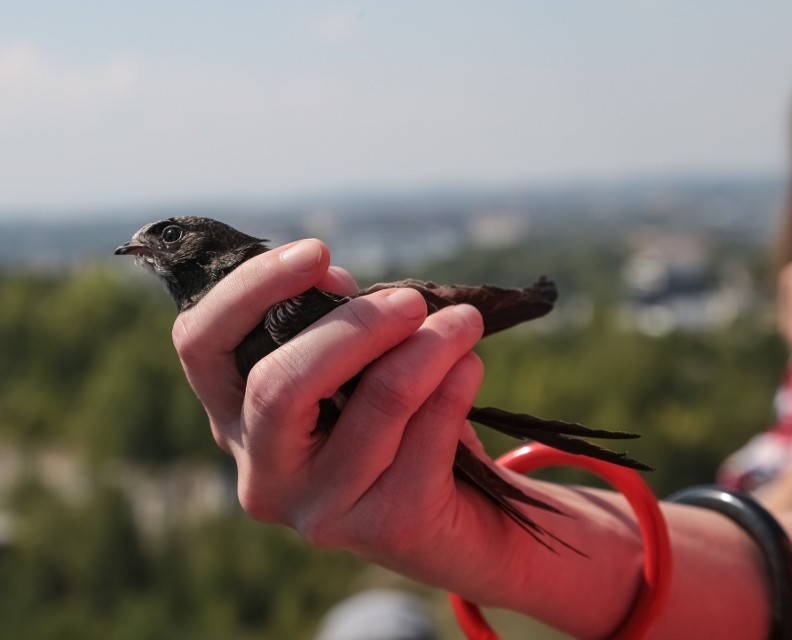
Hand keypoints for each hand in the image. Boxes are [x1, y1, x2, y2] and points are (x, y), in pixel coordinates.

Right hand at [169, 238, 525, 597]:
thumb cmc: (392, 424)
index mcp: (236, 419)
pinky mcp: (387, 527)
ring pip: (376, 402)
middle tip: (410, 301)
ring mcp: (322, 511)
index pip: (202, 345)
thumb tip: (332, 278)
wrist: (458, 515)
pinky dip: (455, 385)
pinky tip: (470, 365)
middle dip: (353, 326)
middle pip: (279, 383)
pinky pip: (428, 434)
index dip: (250, 288)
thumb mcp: (352, 367)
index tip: (317, 251)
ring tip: (463, 322)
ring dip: (429, 347)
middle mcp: (264, 474)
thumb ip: (331, 324)